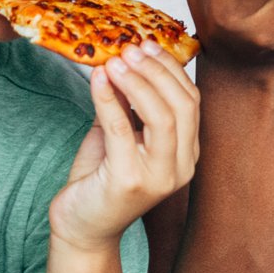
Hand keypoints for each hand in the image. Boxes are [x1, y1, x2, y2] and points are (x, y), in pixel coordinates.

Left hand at [48, 42, 200, 250]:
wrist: (82, 226)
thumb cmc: (100, 179)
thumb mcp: (121, 134)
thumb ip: (128, 102)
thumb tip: (124, 57)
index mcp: (186, 153)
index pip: (191, 101)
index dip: (171, 69)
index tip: (148, 46)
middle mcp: (180, 167)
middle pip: (183, 106)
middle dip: (157, 71)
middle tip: (130, 49)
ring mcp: (158, 177)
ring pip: (162, 117)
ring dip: (137, 82)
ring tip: (114, 60)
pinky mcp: (128, 182)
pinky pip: (121, 129)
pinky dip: (109, 99)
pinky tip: (96, 78)